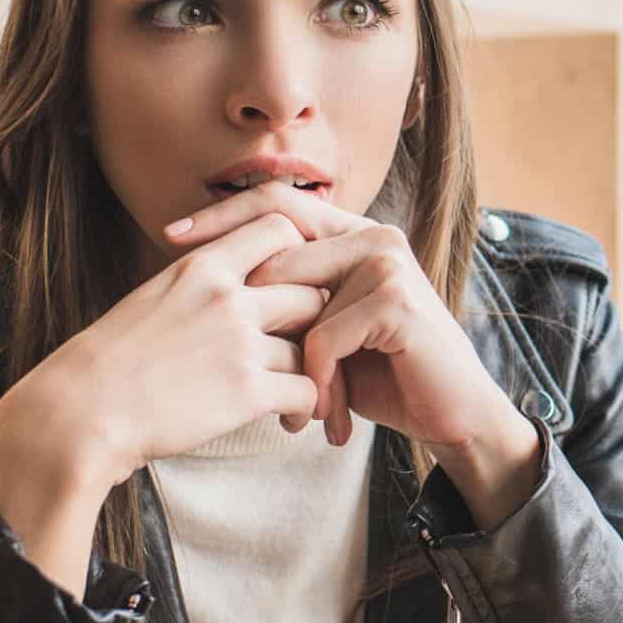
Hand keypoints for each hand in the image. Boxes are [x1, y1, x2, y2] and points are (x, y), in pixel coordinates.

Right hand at [0, 212, 323, 592]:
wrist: (78, 412)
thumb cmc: (108, 363)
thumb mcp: (153, 298)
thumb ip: (199, 285)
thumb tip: (233, 281)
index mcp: (201, 265)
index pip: (281, 228)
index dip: (300, 254)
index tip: (298, 284)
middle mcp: (227, 296)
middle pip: (311, 287)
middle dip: (317, 318)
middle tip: (312, 346)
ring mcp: (239, 342)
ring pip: (314, 342)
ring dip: (316, 370)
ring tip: (304, 393)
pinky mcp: (247, 391)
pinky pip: (308, 389)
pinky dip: (309, 406)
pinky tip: (291, 419)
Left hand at [165, 184, 542, 524]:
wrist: (452, 414)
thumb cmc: (385, 375)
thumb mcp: (326, 330)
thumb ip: (288, 299)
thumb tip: (210, 281)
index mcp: (352, 233)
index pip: (275, 203)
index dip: (221, 217)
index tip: (170, 238)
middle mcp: (372, 236)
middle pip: (277, 240)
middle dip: (235, 292)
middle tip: (203, 337)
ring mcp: (387, 263)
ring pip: (295, 301)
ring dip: (288, 365)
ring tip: (296, 412)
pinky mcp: (396, 300)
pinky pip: (324, 337)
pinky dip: (319, 383)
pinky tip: (327, 418)